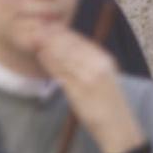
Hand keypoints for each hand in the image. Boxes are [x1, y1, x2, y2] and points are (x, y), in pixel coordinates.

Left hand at [34, 28, 143, 152]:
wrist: (117, 127)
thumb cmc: (107, 103)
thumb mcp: (102, 77)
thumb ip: (87, 62)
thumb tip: (68, 47)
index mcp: (105, 61)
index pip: (81, 41)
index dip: (63, 32)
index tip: (48, 25)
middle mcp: (98, 66)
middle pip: (71, 46)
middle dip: (53, 36)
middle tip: (36, 29)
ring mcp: (89, 78)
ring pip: (65, 57)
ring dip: (49, 47)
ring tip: (35, 40)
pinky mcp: (79, 91)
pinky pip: (62, 73)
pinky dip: (50, 63)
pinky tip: (41, 57)